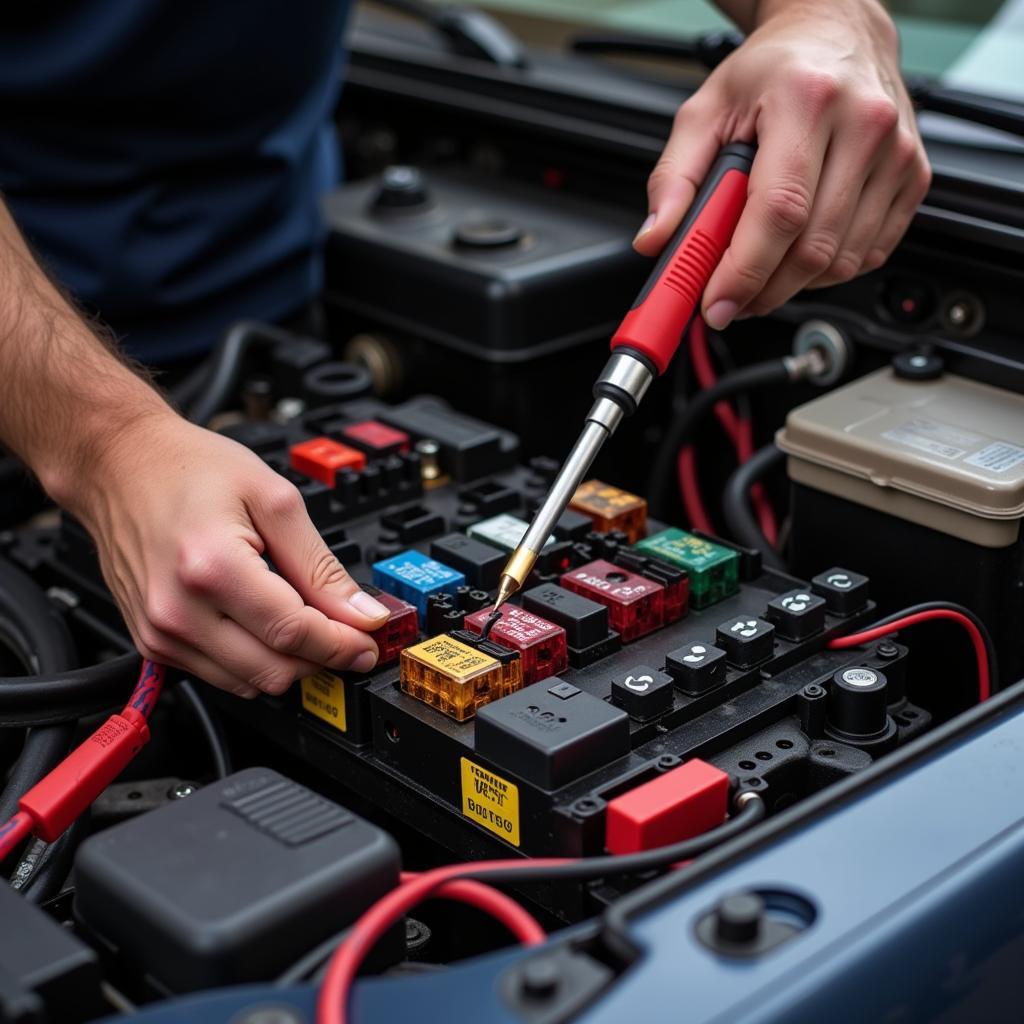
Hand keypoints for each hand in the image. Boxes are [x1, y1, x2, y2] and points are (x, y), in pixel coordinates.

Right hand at [68, 412, 389, 697]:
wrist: (121, 464)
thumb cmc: (189, 469)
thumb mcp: (274, 499)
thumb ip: (321, 565)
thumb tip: (361, 612)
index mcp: (212, 568)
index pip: (293, 633)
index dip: (342, 644)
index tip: (370, 643)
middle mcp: (179, 611)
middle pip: (274, 671)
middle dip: (321, 657)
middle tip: (348, 634)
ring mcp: (161, 632)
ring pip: (250, 684)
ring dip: (289, 663)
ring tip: (306, 623)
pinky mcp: (153, 643)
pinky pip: (221, 676)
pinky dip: (254, 660)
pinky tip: (266, 625)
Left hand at [634, 0, 930, 327]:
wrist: (836, 31)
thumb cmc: (772, 71)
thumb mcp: (705, 112)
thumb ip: (673, 179)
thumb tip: (656, 239)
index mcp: (806, 100)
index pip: (779, 212)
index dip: (744, 272)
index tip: (716, 305)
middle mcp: (863, 124)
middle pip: (812, 248)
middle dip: (762, 291)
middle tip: (729, 299)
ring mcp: (897, 153)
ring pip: (842, 261)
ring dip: (793, 287)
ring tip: (760, 274)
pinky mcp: (914, 177)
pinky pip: (869, 254)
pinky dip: (829, 271)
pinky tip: (800, 254)